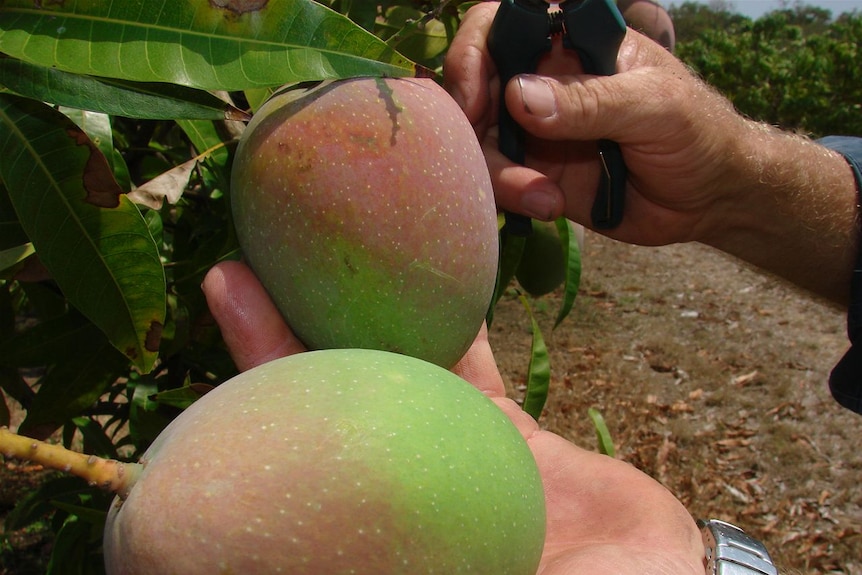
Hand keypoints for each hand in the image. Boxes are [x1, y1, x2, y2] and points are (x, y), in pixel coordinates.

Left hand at [202, 260, 703, 573]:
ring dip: (354, 309)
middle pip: (326, 404)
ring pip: (388, 370)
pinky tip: (426, 260)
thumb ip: (411, 542)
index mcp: (374, 529)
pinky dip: (445, 314)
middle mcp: (399, 492)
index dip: (248, 399)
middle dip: (281, 339)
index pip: (292, 461)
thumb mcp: (496, 574)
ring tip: (321, 240)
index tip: (219, 324)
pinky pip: (465, 361)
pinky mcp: (501, 432)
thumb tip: (283, 535)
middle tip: (237, 267)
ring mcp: (449, 456)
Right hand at [443, 2, 858, 303]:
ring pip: (479, 141)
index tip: (473, 95)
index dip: (473, 52)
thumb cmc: (696, 131)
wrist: (709, 197)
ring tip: (544, 198)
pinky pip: (498, 181)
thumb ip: (591, 100)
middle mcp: (542, 81)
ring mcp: (533, 130)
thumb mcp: (653, 106)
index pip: (500, 25)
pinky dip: (512, 197)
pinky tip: (549, 207)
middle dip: (473, 126)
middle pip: (474, 87)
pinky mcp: (534, 173)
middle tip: (498, 159)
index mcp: (569, 43)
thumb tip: (519, 96)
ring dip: (500, 173)